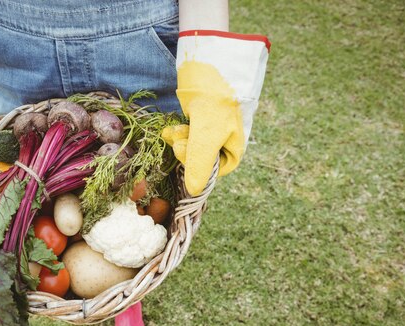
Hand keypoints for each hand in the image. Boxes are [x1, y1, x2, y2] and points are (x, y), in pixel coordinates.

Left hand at [163, 31, 269, 195]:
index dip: (199, 167)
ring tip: (171, 131)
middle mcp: (225, 135)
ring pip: (192, 142)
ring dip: (179, 140)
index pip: (216, 169)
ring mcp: (213, 123)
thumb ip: (199, 161)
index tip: (187, 153)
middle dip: (186, 151)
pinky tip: (169, 127)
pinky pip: (187, 129)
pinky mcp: (200, 112)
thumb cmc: (215, 95)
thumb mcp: (206, 131)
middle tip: (178, 140)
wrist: (210, 56)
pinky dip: (177, 130)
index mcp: (235, 142)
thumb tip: (193, 191)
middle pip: (201, 157)